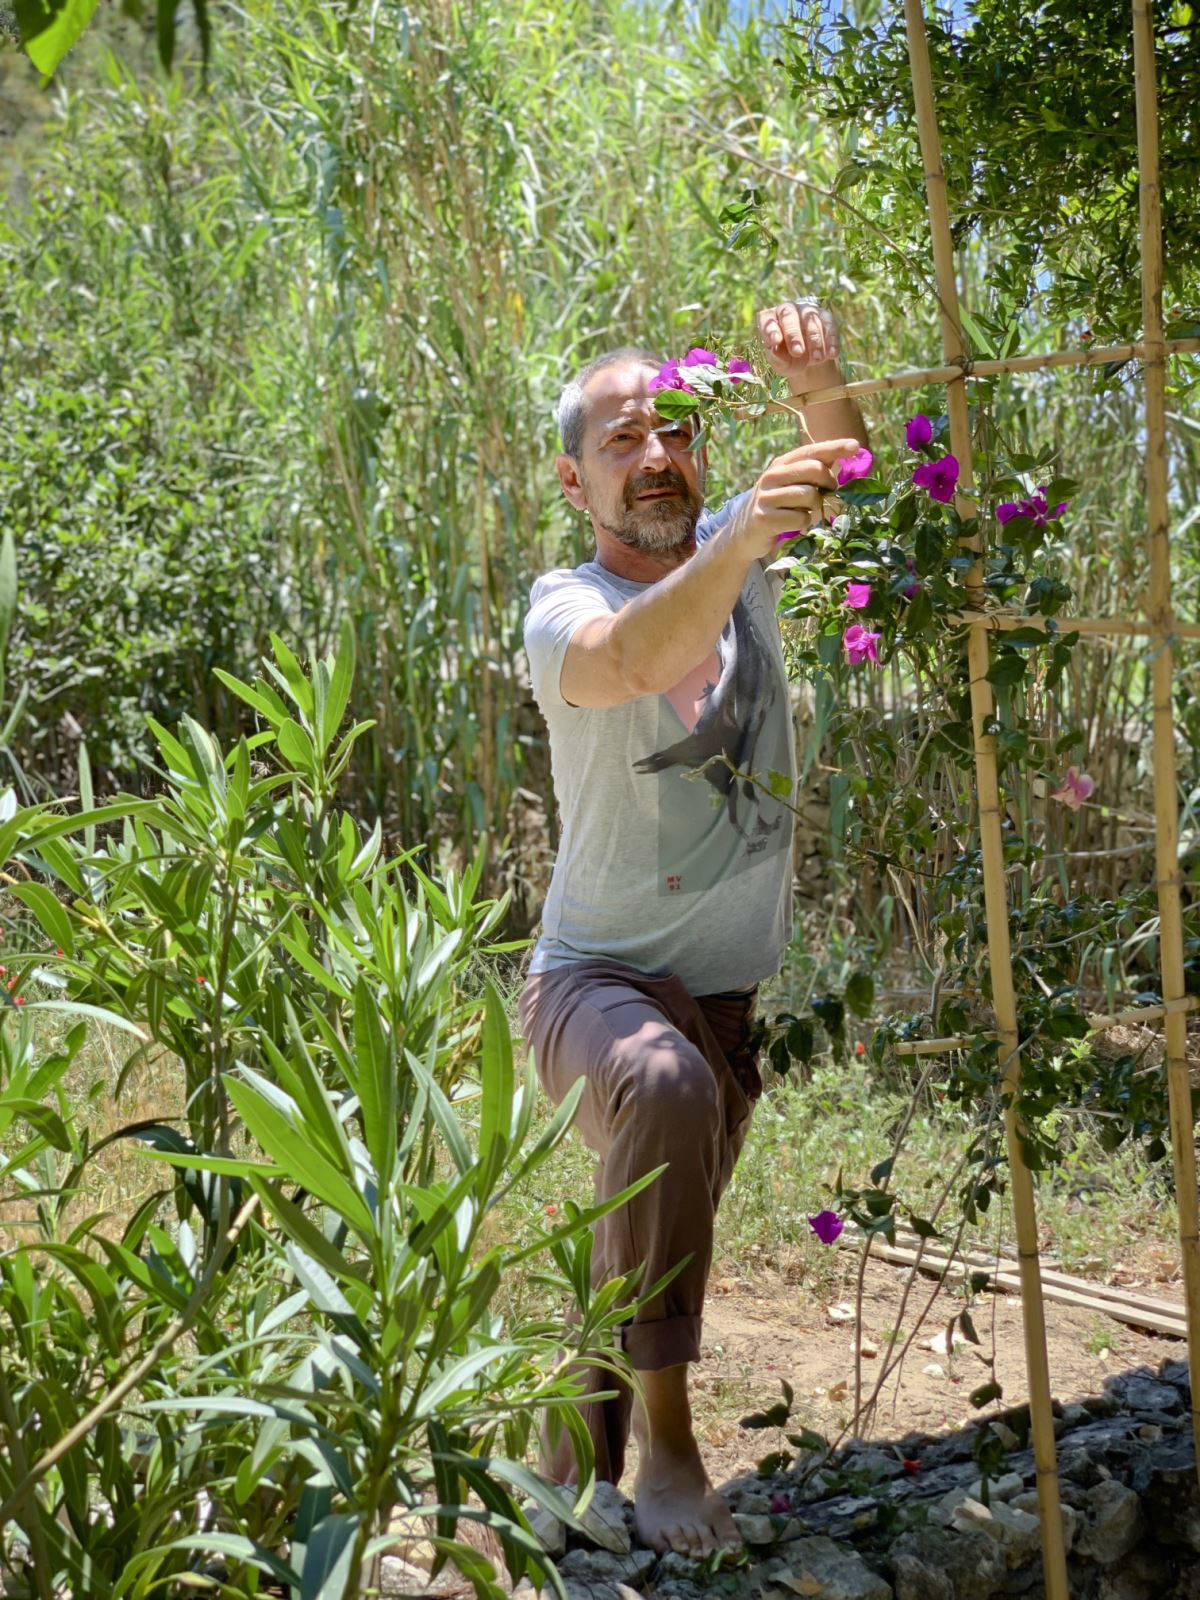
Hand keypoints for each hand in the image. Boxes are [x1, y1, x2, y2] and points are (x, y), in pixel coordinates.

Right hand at [728, 438, 860, 561]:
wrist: (744, 533)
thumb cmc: (778, 507)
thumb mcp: (792, 484)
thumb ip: (815, 470)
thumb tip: (847, 452)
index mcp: (781, 464)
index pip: (812, 450)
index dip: (835, 447)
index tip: (855, 446)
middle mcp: (772, 476)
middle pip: (815, 470)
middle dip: (829, 484)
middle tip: (827, 496)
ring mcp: (766, 496)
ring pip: (810, 496)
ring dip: (815, 508)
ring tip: (805, 513)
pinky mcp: (764, 518)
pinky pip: (800, 518)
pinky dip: (804, 524)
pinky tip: (795, 525)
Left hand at [756, 300, 842, 391]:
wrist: (807, 361)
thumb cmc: (787, 359)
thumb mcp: (780, 362)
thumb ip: (776, 357)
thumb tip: (774, 349)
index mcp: (770, 319)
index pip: (766, 318)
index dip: (770, 328)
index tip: (775, 342)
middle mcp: (788, 310)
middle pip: (788, 315)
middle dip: (793, 334)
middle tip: (798, 353)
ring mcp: (806, 311)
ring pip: (810, 319)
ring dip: (815, 340)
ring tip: (816, 359)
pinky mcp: (825, 316)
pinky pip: (829, 324)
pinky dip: (831, 340)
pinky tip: (831, 354)